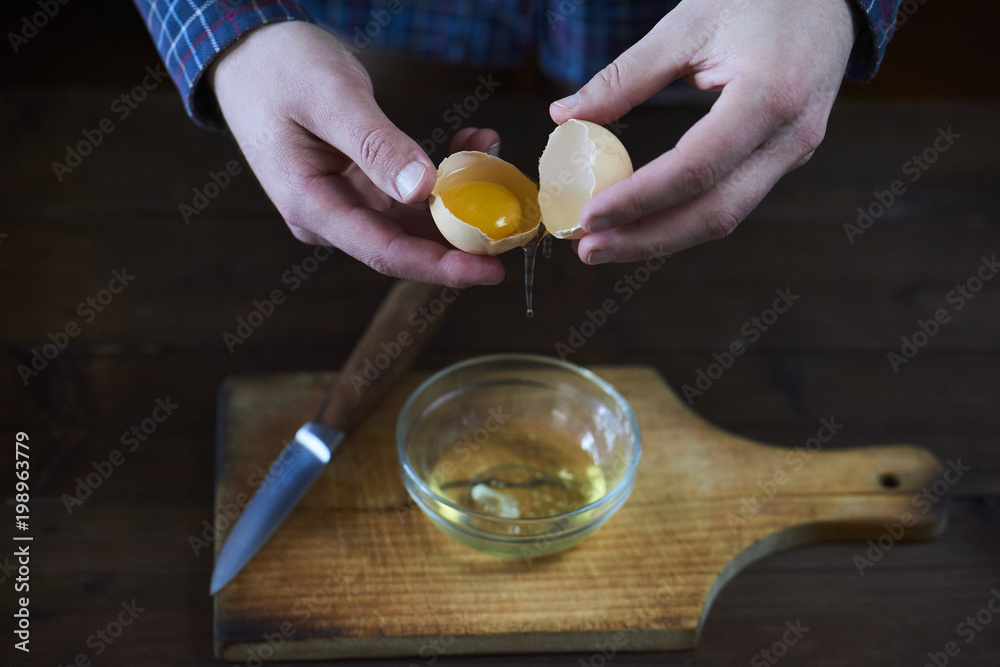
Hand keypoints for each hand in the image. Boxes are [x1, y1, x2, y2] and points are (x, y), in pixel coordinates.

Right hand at [210, 22, 503, 286]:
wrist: (249, 52)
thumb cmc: (279, 68)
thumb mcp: (331, 98)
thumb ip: (376, 146)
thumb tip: (424, 191)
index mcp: (311, 206)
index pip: (384, 252)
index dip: (441, 267)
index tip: (491, 271)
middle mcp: (328, 216)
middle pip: (405, 245)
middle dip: (462, 236)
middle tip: (515, 221)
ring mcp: (344, 203)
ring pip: (413, 218)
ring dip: (457, 195)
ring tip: (492, 157)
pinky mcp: (358, 186)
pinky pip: (409, 193)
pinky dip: (442, 173)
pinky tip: (471, 143)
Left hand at [549, 0, 857, 263]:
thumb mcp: (686, 25)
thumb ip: (625, 76)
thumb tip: (563, 117)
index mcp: (769, 96)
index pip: (696, 169)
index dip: (639, 200)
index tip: (587, 216)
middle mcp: (790, 137)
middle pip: (714, 212)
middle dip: (645, 239)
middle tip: (586, 249)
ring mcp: (793, 153)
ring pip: (725, 215)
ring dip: (661, 237)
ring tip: (604, 243)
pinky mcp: (785, 158)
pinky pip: (731, 199)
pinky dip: (682, 216)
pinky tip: (640, 221)